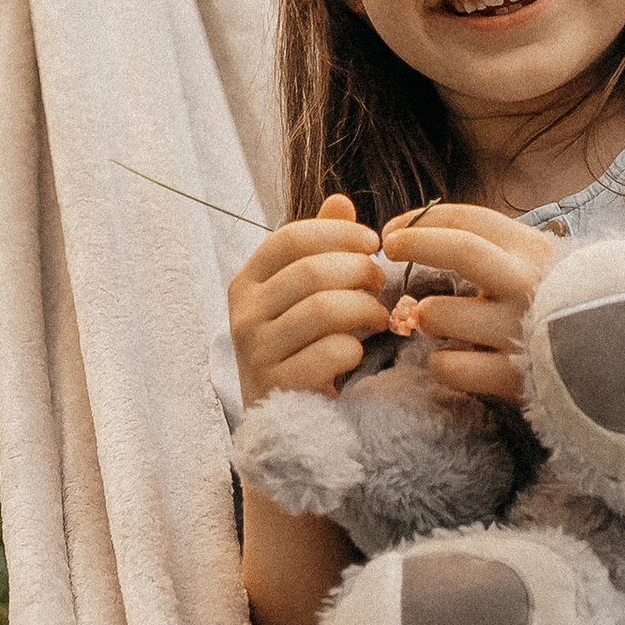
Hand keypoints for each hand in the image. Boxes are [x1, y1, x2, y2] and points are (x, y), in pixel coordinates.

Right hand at [228, 195, 392, 404]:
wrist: (283, 423)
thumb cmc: (299, 347)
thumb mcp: (302, 295)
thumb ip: (320, 247)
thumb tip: (340, 200)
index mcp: (246, 282)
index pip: (291, 238)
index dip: (339, 234)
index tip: (372, 243)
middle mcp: (243, 314)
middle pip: (311, 271)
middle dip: (359, 271)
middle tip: (382, 283)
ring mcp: (256, 353)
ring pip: (323, 309)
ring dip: (364, 309)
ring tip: (379, 317)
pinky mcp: (279, 388)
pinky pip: (329, 353)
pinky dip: (354, 349)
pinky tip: (357, 352)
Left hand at [378, 202, 564, 403]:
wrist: (611, 362)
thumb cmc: (555, 303)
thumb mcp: (534, 262)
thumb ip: (488, 246)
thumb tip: (419, 230)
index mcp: (532, 251)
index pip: (469, 220)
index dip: (421, 221)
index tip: (393, 230)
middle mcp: (527, 285)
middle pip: (460, 250)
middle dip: (415, 244)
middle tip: (390, 247)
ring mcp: (519, 330)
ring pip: (438, 313)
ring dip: (424, 316)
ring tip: (431, 321)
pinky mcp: (512, 376)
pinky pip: (448, 366)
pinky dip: (440, 362)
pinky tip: (454, 356)